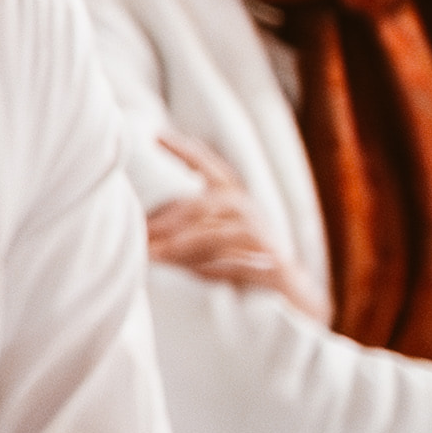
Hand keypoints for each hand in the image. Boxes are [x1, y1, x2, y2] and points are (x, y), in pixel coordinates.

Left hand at [143, 142, 319, 312]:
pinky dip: (208, 264)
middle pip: (205, 204)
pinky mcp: (272, 261)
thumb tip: (141, 231)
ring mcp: (263, 235)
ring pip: (219, 231)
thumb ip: (182, 236)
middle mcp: (250, 211)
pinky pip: (235, 258)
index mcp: (235, 202)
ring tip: (152, 255)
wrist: (293, 297)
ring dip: (182, 243)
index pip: (212, 168)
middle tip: (138, 233)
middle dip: (167, 220)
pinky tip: (184, 269)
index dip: (187, 152)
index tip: (156, 135)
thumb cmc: (244, 268)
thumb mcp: (209, 248)